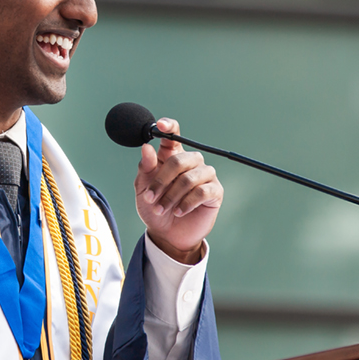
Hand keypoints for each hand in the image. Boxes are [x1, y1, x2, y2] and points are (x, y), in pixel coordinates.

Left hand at [134, 118, 222, 263]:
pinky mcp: (215, 192)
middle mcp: (190, 162)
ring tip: (162, 208)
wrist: (167, 234)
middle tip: (150, 197)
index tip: (160, 125)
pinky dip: (186, 202)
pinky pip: (202, 191)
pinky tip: (178, 211)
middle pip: (179, 159)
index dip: (169, 127)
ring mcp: (205, 176)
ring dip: (172, 195)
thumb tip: (147, 147)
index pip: (173, 135)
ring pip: (189, 177)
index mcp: (171, 156)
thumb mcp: (143, 189)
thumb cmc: (155, 208)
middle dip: (162, 180)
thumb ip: (146, 168)